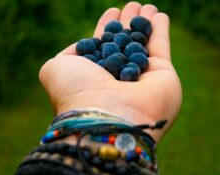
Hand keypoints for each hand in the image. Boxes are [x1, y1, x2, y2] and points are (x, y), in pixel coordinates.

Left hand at [39, 2, 181, 141]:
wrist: (106, 117)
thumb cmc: (77, 93)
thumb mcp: (55, 69)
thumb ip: (67, 55)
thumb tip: (84, 46)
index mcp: (95, 77)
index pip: (103, 47)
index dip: (107, 28)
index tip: (111, 12)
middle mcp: (119, 78)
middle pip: (125, 44)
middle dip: (128, 24)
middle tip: (132, 5)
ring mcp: (142, 78)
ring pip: (144, 44)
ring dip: (146, 24)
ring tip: (147, 6)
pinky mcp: (164, 75)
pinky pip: (162, 48)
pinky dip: (161, 31)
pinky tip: (160, 15)